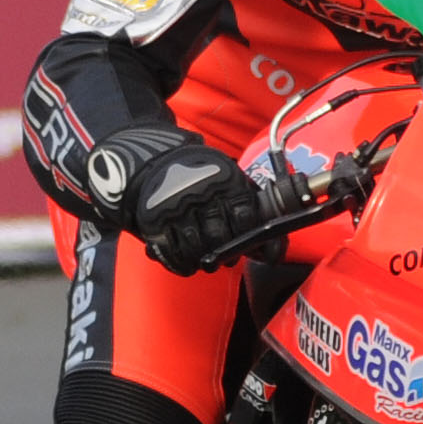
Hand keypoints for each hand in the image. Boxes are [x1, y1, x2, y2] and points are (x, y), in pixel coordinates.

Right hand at [91, 129, 260, 274]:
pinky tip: (187, 263)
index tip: (244, 243)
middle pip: (220, 239)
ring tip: (206, 259)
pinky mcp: (154, 221)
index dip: (247, 236)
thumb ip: (245, 203)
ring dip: (204, 260)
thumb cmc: (197, 174)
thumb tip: (272, 246)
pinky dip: (182, 264)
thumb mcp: (224, 176)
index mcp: (224, 179)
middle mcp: (200, 193)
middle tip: (226, 257)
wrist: (149, 159)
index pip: (245, 218)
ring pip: (197, 250)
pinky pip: (173, 253)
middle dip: (226, 253)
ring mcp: (176, 207)